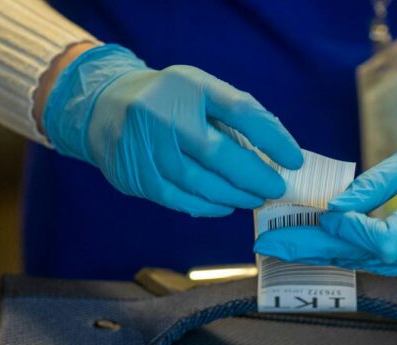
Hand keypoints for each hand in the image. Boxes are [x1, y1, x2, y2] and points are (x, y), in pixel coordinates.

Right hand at [41, 44, 302, 216]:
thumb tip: (280, 151)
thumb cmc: (169, 101)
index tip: (294, 160)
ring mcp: (144, 147)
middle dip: (254, 177)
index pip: (238, 110)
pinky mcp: (134, 175)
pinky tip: (225, 205)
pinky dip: (207, 206)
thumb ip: (237, 115)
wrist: (102, 106)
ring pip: (198, 183)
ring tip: (254, 198)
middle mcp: (162, 113)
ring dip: (234, 195)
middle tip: (275, 188)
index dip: (272, 137)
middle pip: (217, 154)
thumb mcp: (201, 91)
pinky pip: (178, 199)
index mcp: (187, 85)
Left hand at [253, 85, 396, 281]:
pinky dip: (372, 257)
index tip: (319, 217)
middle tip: (271, 245)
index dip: (347, 235)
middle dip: (319, 250)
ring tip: (295, 246)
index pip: (384, 242)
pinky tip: (340, 248)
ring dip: (341, 256)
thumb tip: (333, 210)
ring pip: (385, 268)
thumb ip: (377, 186)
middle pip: (374, 259)